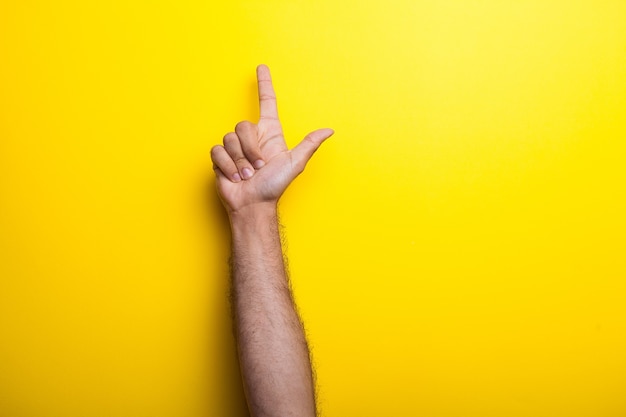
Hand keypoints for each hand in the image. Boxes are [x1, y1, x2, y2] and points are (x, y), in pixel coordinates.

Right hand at [211, 65, 333, 214]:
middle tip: (258, 168)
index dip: (264, 84)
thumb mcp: (294, 163)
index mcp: (270, 134)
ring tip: (247, 175)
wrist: (253, 205)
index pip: (267, 102)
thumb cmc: (274, 186)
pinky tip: (234, 177)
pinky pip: (217, 151)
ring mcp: (235, 148)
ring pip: (229, 139)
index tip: (262, 67)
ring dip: (240, 161)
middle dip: (250, 150)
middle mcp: (252, 138)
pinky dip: (227, 166)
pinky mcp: (220, 158)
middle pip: (243, 126)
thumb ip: (309, 145)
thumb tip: (329, 130)